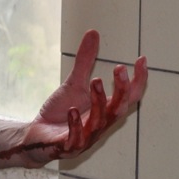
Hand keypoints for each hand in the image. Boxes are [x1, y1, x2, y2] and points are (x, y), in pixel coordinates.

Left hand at [21, 30, 146, 164]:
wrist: (37, 137)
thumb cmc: (60, 113)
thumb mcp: (74, 83)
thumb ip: (85, 61)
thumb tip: (94, 32)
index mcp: (106, 110)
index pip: (129, 97)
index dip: (138, 80)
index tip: (141, 59)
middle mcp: (100, 125)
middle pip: (119, 109)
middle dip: (121, 89)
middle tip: (119, 67)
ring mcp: (85, 138)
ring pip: (99, 123)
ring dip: (99, 102)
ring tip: (95, 80)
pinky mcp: (67, 147)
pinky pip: (76, 138)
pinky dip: (76, 125)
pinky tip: (73, 110)